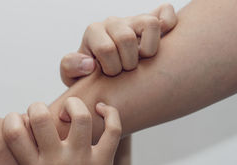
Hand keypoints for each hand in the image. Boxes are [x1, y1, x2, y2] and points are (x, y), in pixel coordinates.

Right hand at [2, 97, 121, 164]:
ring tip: (70, 110)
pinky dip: (110, 113)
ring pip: (80, 117)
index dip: (12, 119)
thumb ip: (31, 161)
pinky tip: (102, 110)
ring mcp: (82, 161)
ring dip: (73, 105)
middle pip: (42, 117)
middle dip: (38, 107)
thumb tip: (31, 134)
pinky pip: (112, 130)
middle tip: (43, 114)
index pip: (13, 132)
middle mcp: (56, 162)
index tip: (18, 120)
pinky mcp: (103, 162)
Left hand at [60, 3, 176, 84]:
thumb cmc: (88, 75)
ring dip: (148, 50)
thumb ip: (70, 67)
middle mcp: (113, 22)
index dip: (111, 68)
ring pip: (150, 24)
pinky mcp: (153, 20)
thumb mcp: (71, 75)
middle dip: (128, 63)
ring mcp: (133, 20)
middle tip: (124, 72)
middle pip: (127, 38)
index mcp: (93, 32)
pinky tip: (160, 44)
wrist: (104, 74)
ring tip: (140, 62)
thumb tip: (90, 63)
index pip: (106, 48)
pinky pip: (166, 14)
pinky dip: (168, 26)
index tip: (108, 75)